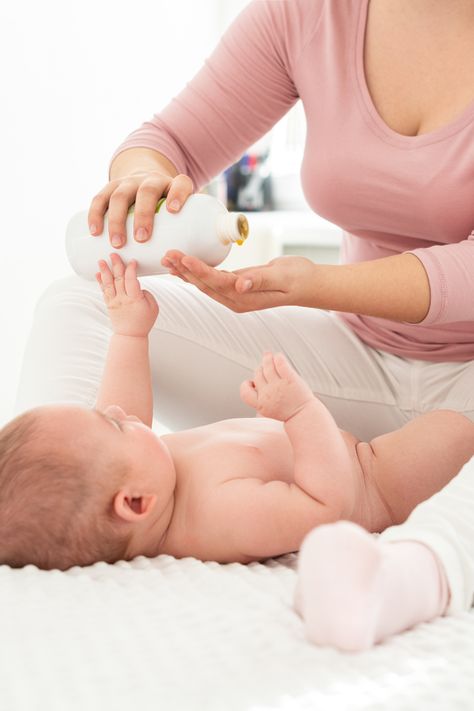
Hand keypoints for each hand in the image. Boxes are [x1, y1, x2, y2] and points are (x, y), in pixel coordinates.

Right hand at [88, 170, 192, 248]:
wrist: (145, 184)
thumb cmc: (165, 211)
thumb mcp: (177, 216)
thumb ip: (180, 235)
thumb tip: (176, 264)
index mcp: (172, 185)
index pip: (180, 184)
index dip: (178, 194)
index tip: (173, 210)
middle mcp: (151, 179)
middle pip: (147, 191)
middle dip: (143, 215)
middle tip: (141, 238)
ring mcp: (130, 182)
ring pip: (120, 196)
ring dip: (117, 220)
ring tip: (118, 243)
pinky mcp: (111, 187)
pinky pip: (100, 198)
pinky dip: (95, 215)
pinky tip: (95, 231)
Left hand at [96, 253, 158, 336]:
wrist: (130, 335)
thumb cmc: (143, 322)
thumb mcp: (154, 307)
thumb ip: (146, 294)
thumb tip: (137, 285)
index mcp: (135, 300)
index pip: (131, 280)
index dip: (131, 269)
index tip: (132, 261)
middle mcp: (122, 299)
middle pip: (118, 279)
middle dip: (116, 265)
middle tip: (113, 254)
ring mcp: (114, 302)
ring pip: (108, 284)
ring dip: (105, 271)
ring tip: (101, 261)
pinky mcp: (109, 304)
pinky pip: (104, 291)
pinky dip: (100, 281)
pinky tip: (98, 273)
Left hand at [161, 252, 316, 311]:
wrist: (308, 284)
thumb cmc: (298, 278)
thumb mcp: (282, 276)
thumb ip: (260, 280)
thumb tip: (240, 284)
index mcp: (245, 297)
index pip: (216, 283)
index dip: (198, 270)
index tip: (183, 258)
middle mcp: (236, 299)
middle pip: (204, 285)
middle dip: (184, 270)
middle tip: (166, 255)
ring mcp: (235, 295)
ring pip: (204, 283)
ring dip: (186, 272)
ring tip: (168, 259)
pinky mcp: (236, 287)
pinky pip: (211, 280)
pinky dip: (196, 271)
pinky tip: (184, 265)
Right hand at [240, 352, 313, 420]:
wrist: (304, 416)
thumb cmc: (288, 413)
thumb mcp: (268, 410)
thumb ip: (259, 398)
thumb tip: (254, 383)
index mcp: (260, 404)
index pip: (245, 391)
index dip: (246, 385)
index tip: (251, 382)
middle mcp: (268, 394)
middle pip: (258, 375)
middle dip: (260, 369)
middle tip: (265, 367)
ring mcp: (278, 385)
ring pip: (267, 366)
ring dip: (267, 359)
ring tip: (269, 356)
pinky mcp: (290, 379)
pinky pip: (280, 363)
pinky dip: (278, 357)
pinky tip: (278, 357)